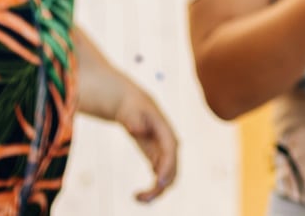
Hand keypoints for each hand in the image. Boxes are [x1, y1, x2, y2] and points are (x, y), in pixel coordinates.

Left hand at [113, 82, 178, 201]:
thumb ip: (134, 120)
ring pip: (168, 178)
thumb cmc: (134, 108)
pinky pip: (160, 179)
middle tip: (141, 198)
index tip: (159, 183)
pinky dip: (152, 189)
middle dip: (161, 187)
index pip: (171, 153)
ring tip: (138, 199)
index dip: (167, 168)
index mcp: (167, 134)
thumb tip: (136, 131)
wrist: (135, 106)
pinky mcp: (158, 161)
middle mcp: (170, 147)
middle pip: (172, 171)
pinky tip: (138, 195)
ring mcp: (165, 155)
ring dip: (156, 192)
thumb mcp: (132, 111)